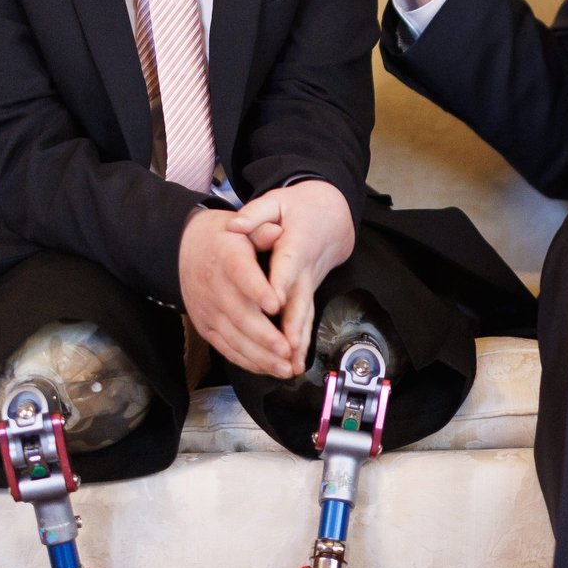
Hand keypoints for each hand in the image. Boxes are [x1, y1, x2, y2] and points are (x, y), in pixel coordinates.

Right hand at [177, 208, 293, 376]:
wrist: (190, 247)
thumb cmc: (228, 238)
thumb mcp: (245, 226)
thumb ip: (262, 231)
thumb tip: (277, 231)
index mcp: (226, 257)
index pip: (241, 274)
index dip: (257, 290)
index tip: (277, 304)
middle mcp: (213, 286)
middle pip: (239, 315)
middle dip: (264, 336)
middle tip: (288, 350)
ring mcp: (207, 310)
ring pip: (233, 338)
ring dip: (259, 356)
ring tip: (284, 368)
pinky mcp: (205, 326)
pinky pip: (225, 348)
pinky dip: (247, 361)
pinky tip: (268, 369)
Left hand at [227, 180, 355, 375]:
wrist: (331, 216)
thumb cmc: (298, 208)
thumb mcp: (276, 201)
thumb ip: (256, 213)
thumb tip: (236, 224)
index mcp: (296, 242)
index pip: (287, 264)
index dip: (280, 283)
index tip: (273, 303)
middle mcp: (305, 268)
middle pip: (300, 299)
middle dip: (293, 326)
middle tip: (286, 349)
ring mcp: (309, 283)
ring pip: (305, 315)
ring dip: (299, 342)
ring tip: (292, 366)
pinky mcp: (308, 293)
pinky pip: (304, 320)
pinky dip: (300, 342)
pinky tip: (293, 363)